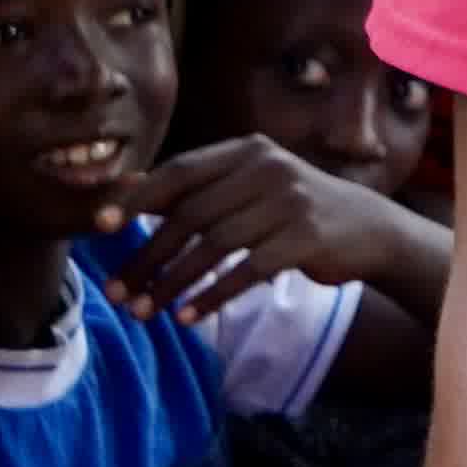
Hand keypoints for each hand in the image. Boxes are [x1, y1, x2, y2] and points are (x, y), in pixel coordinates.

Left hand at [115, 136, 445, 322]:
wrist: (367, 229)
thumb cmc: (293, 209)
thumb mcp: (248, 187)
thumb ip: (194, 187)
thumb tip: (125, 190)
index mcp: (248, 150)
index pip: (179, 171)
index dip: (136, 199)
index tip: (99, 228)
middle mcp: (269, 169)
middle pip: (190, 216)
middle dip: (147, 258)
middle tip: (117, 293)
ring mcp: (291, 201)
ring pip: (213, 247)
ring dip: (172, 284)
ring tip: (144, 312)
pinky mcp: (305, 238)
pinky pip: (246, 271)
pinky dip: (212, 297)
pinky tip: (188, 317)